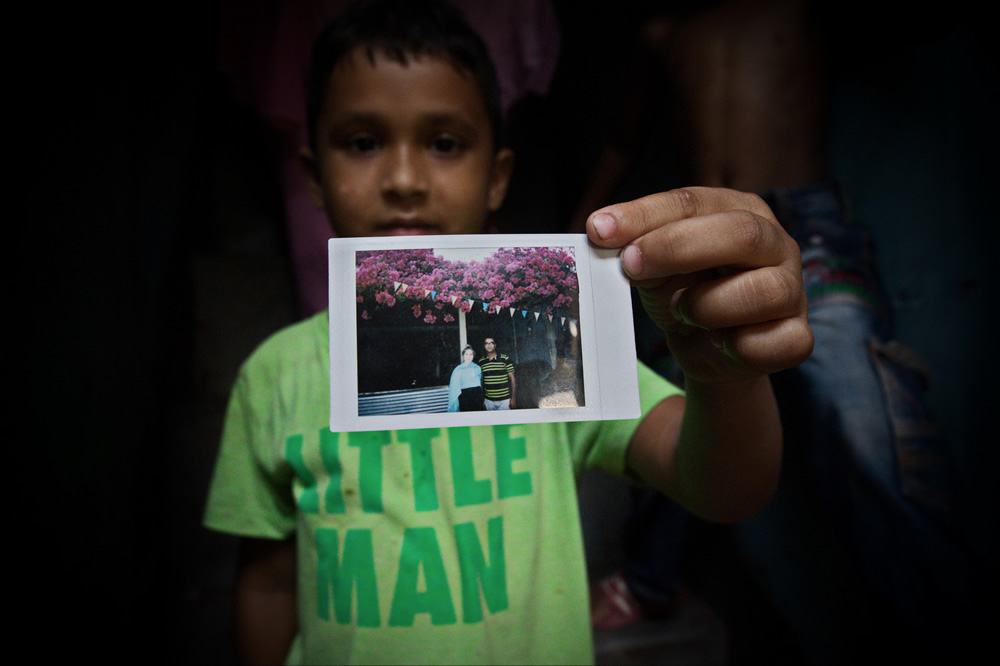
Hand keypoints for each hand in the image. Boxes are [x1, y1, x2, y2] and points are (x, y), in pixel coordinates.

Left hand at [587, 187, 812, 383]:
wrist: (706, 349)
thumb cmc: (684, 292)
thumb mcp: (653, 263)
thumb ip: (634, 244)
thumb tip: (602, 230)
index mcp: (741, 211)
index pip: (695, 202)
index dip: (646, 215)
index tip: (600, 230)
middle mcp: (776, 244)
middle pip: (742, 233)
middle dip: (678, 248)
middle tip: (632, 265)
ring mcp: (792, 291)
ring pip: (763, 292)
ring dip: (707, 305)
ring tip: (683, 310)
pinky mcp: (796, 337)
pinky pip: (773, 342)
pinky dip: (736, 346)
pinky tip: (718, 341)